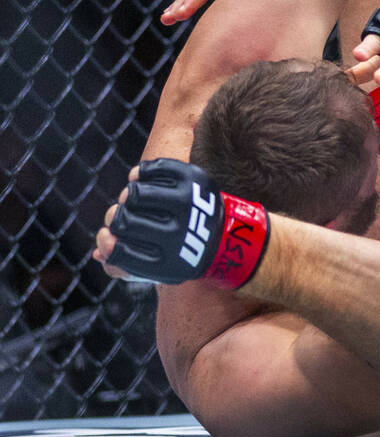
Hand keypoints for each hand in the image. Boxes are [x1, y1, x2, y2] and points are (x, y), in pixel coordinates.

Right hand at [94, 159, 268, 288]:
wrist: (225, 231)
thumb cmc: (180, 250)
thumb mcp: (157, 267)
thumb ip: (124, 265)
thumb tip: (98, 252)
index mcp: (169, 263)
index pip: (120, 251)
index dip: (107, 243)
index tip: (108, 237)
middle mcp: (180, 233)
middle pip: (123, 220)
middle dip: (115, 218)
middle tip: (119, 216)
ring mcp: (189, 203)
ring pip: (135, 194)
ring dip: (128, 196)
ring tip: (132, 200)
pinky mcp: (194, 177)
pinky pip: (152, 169)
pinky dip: (141, 173)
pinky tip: (139, 179)